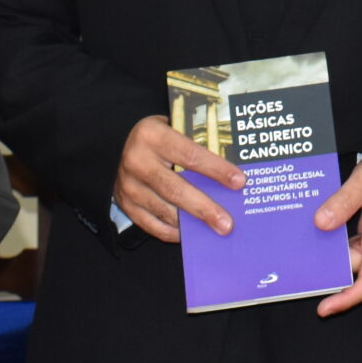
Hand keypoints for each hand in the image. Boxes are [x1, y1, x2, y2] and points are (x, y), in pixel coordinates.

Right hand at [113, 114, 244, 242]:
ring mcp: (128, 186)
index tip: (239, 182)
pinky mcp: (125, 205)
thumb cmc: (160, 138)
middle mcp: (137, 161)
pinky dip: (174, 232)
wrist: (121, 146)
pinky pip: (152, 225)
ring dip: (192, 224)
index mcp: (152, 135)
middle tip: (227, 224)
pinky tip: (191, 233)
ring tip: (216, 230)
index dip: (216, 170)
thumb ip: (198, 145)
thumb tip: (233, 173)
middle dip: (205, 208)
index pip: (190, 155)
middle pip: (176, 189)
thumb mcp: (175, 129)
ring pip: (165, 211)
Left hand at [313, 156, 361, 316]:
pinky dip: (330, 243)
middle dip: (327, 270)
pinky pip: (344, 245)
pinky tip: (313, 234)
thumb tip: (321, 223)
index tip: (324, 308)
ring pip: (345, 258)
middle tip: (298, 266)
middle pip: (351, 269)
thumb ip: (345, 199)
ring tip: (301, 249)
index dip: (348, 298)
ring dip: (326, 254)